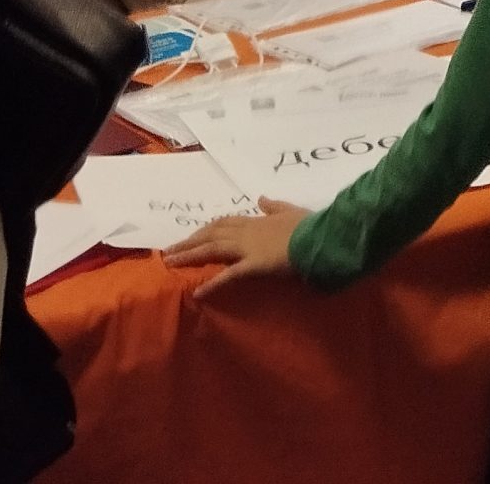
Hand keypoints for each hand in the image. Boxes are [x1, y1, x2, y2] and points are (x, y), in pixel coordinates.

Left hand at [163, 200, 307, 294]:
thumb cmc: (309, 224)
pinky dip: (213, 284)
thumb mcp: (291, 210)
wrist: (320, 236)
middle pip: (211, 234)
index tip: (191, 235)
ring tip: (170, 263)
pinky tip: (198, 293)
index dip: (206, 229)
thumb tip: (261, 198)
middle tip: (169, 250)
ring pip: (212, 249)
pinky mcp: (253, 265)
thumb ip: (274, 206)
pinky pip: (229, 275)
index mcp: (256, 220)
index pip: (225, 223)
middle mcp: (247, 232)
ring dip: (190, 256)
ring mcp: (248, 248)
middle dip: (189, 242)